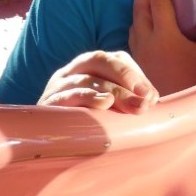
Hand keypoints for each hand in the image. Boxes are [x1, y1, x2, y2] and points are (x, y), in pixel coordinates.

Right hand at [38, 50, 157, 110]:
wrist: (42, 137)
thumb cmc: (82, 120)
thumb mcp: (106, 106)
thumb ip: (126, 99)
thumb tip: (152, 99)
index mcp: (89, 66)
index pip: (115, 58)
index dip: (135, 74)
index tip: (152, 96)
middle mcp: (72, 70)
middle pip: (100, 61)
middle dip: (126, 78)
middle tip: (146, 99)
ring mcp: (58, 85)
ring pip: (87, 79)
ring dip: (114, 92)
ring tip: (134, 106)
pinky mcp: (48, 102)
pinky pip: (68, 95)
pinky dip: (88, 97)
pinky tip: (105, 105)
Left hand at [129, 0, 195, 93]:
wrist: (174, 111)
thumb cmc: (194, 82)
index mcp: (165, 35)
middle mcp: (147, 39)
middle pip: (140, 4)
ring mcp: (138, 49)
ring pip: (135, 17)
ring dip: (140, 1)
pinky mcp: (135, 58)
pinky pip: (134, 30)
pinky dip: (140, 18)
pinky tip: (148, 20)